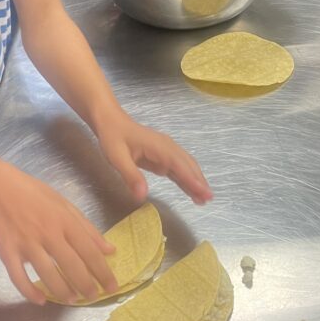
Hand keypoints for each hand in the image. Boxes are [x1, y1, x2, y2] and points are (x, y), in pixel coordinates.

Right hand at [0, 158, 115, 304]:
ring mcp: (27, 244)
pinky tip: (40, 300)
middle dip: (85, 285)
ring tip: (72, 300)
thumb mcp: (66, 205)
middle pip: (71, 265)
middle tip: (93, 297)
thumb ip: (88, 228)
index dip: (102, 272)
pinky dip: (29, 291)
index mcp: (65, 221)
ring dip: (62, 291)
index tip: (112, 287)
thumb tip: (109, 249)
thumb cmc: (35, 195)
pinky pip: (18, 277)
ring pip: (48, 274)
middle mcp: (48, 234)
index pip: (89, 252)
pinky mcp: (8, 252)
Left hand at [95, 113, 212, 204]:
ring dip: (195, 181)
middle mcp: (167, 148)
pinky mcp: (163, 157)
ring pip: (186, 167)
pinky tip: (192, 191)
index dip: (192, 179)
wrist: (111, 121)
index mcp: (159, 147)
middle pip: (188, 165)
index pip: (179, 165)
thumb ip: (131, 176)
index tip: (204, 192)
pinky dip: (186, 180)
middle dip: (199, 182)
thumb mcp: (117, 158)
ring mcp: (166, 152)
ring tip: (204, 199)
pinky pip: (178, 169)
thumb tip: (141, 196)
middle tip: (208, 199)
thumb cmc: (113, 137)